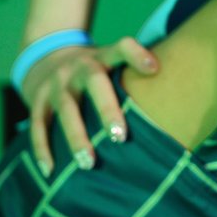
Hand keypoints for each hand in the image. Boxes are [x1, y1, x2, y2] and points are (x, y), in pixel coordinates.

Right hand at [22, 38, 158, 175]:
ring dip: (76, 137)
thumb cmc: (95, 71)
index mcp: (103, 56)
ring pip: (65, 109)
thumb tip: (180, 106)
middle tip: (120, 136)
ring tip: (88, 163)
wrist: (46, 58)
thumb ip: (135, 78)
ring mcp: (56, 83)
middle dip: (107, 109)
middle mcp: (79, 66)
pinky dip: (42, 148)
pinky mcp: (36, 100)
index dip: (137, 55)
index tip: (155, 68)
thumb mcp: (111, 63)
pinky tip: (50, 169)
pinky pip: (38, 125)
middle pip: (94, 82)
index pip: (121, 47)